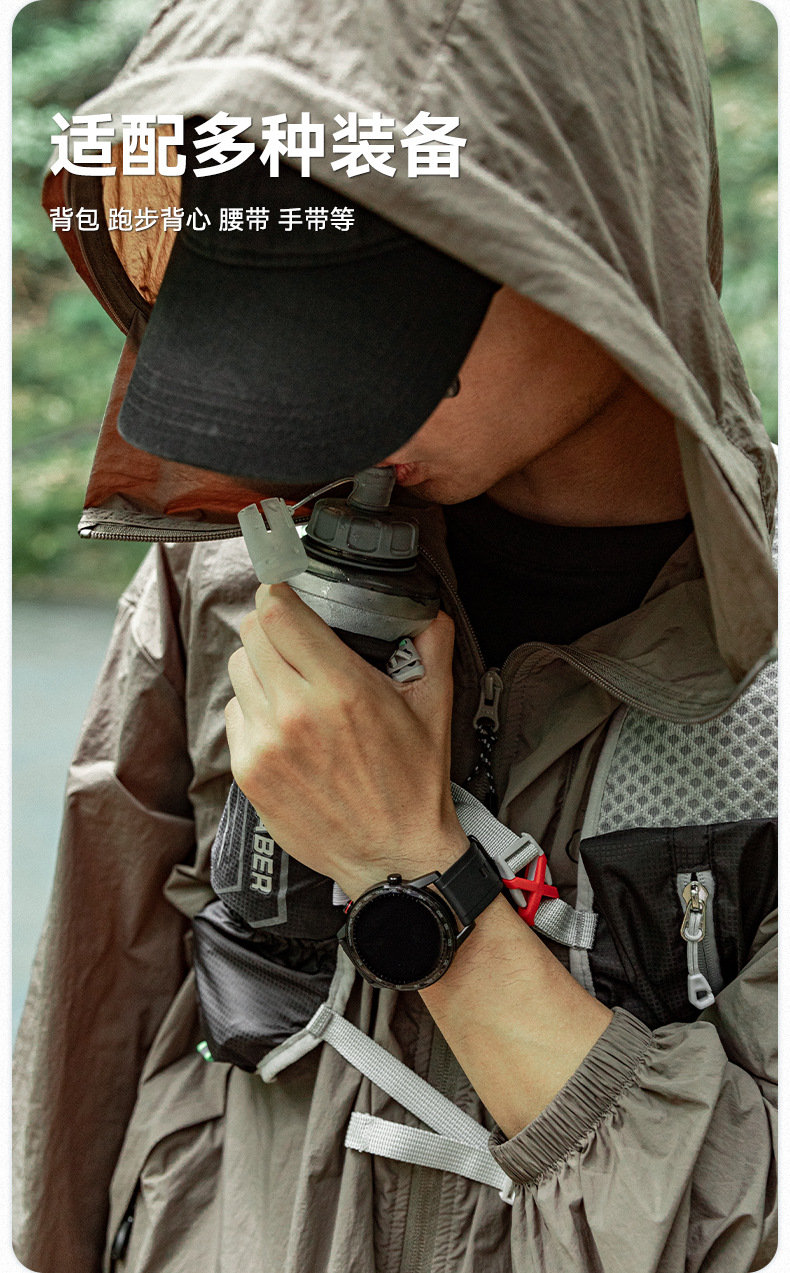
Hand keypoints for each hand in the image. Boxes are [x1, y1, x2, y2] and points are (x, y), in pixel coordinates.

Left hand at [225, 584, 468, 898]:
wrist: (393, 856)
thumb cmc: (413, 783)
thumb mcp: (435, 707)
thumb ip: (432, 646)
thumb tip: (427, 610)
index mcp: (342, 688)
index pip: (277, 611)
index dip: (279, 593)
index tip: (288, 594)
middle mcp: (297, 712)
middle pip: (250, 633)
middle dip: (272, 627)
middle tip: (295, 639)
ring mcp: (266, 744)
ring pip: (238, 670)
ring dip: (260, 667)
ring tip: (292, 685)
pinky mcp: (249, 772)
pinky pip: (234, 713)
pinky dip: (254, 709)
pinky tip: (285, 725)